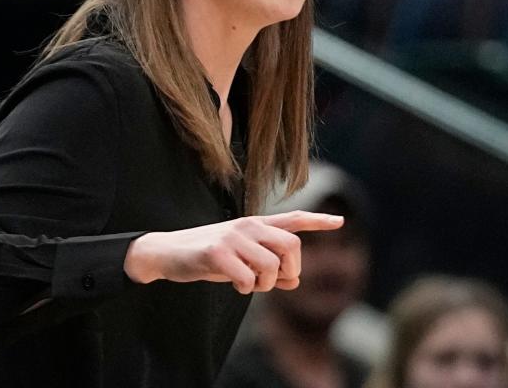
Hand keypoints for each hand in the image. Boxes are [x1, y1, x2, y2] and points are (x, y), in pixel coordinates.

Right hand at [123, 211, 343, 293]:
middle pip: (291, 247)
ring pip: (271, 266)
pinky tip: (234, 284)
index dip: (317, 221)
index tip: (340, 221)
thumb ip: (269, 267)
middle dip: (289, 270)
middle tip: (272, 281)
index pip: (292, 219)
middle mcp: (248, 226)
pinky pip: (248, 279)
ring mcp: (233, 237)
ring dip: (264, 284)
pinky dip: (246, 288)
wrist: (167, 252)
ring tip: (248, 284)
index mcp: (255, 225)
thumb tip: (294, 280)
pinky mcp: (217, 252)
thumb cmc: (209, 258)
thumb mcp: (242, 261)